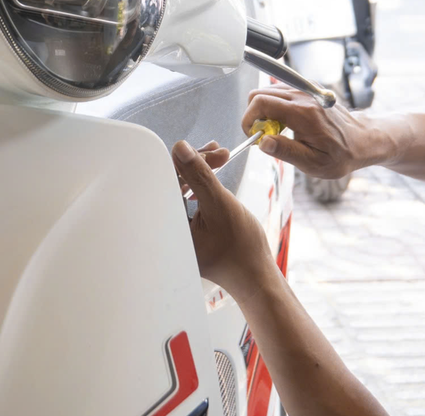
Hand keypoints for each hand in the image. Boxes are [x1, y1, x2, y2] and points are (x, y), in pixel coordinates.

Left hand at [172, 139, 275, 300]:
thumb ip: (199, 175)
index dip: (187, 160)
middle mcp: (167, 230)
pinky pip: (189, 202)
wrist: (257, 278)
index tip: (210, 150)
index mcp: (167, 226)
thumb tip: (180, 147)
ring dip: (201, 172)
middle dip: (197, 164)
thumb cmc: (241, 249)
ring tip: (221, 158)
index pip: (167, 181)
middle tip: (221, 153)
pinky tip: (213, 176)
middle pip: (174, 184)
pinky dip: (202, 187)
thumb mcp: (220, 204)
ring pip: (183, 190)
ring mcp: (178, 231)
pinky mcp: (189, 231)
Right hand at [241, 87, 376, 179]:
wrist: (363, 140)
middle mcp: (303, 96)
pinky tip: (286, 122)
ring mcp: (306, 89)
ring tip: (277, 131)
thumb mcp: (313, 163)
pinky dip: (275, 105)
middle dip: (254, 115)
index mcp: (303, 113)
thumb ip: (286, 151)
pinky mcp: (307, 89)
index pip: (260, 102)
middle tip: (265, 136)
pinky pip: (280, 90)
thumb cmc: (341, 154)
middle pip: (260, 94)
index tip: (253, 136)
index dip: (248, 119)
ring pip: (268, 90)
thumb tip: (262, 142)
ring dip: (264, 110)